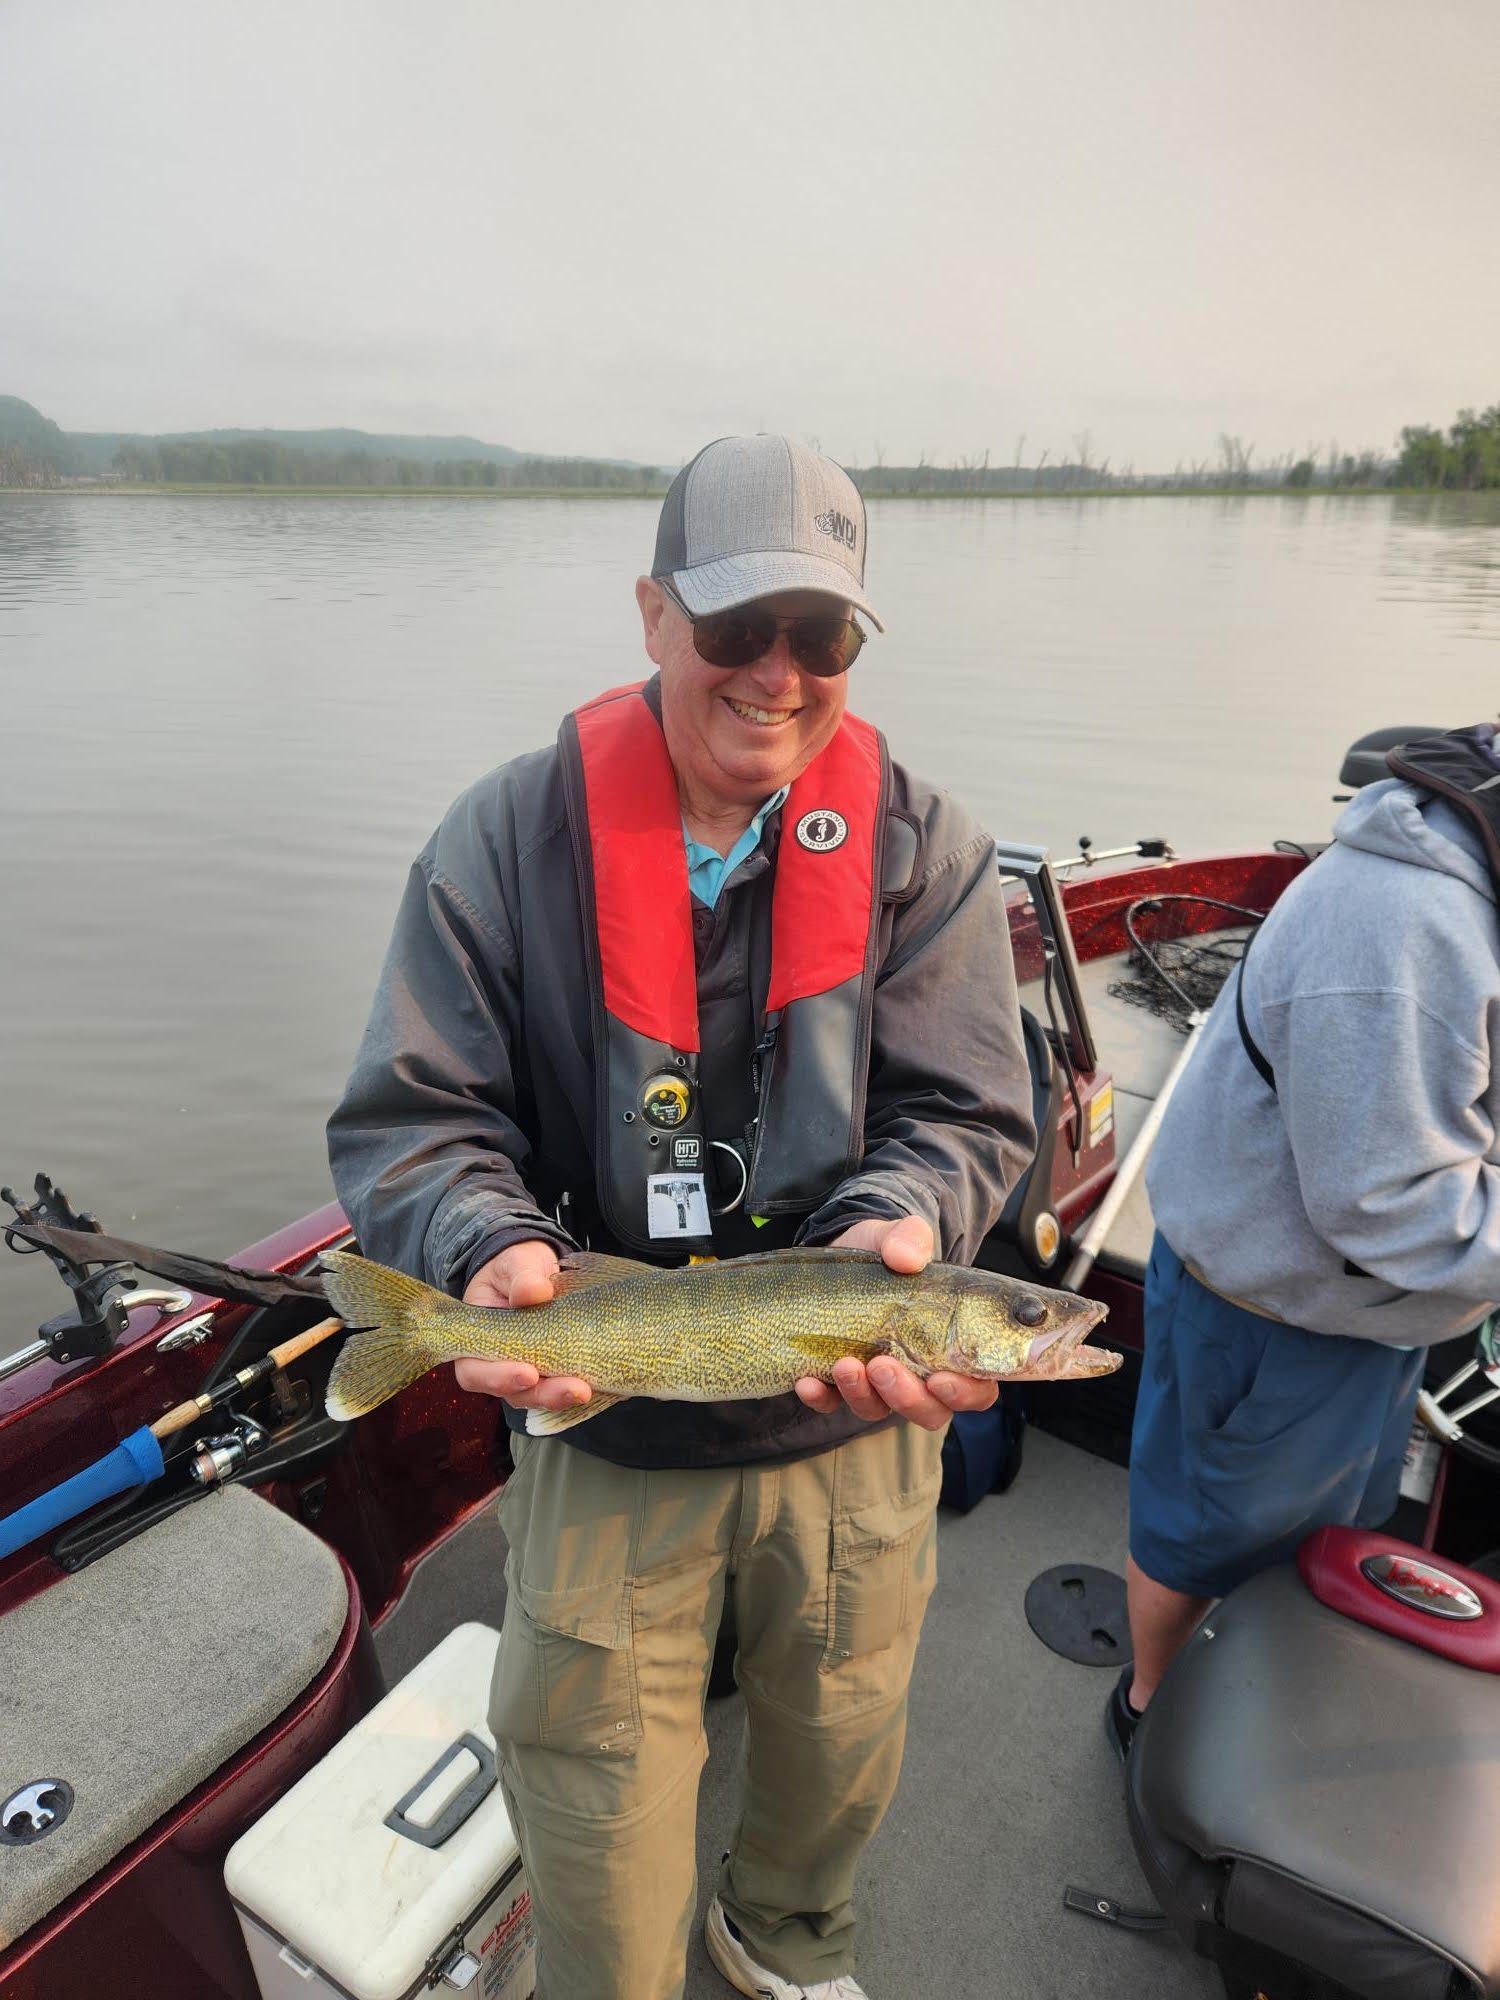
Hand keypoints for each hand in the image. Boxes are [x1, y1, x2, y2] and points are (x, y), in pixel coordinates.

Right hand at [455, 1240, 593, 1413]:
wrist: (539, 1270)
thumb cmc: (517, 1267)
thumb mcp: (515, 1263)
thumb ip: (520, 1276)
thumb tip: (533, 1289)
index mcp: (476, 1341)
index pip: (474, 1372)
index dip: (498, 1378)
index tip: (528, 1372)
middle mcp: (498, 1364)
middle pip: (513, 1393)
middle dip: (543, 1394)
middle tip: (574, 1389)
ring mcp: (527, 1371)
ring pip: (540, 1396)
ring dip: (564, 1397)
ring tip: (587, 1390)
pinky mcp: (554, 1371)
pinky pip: (563, 1389)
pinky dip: (580, 1389)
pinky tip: (602, 1384)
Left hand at [794, 1215, 999, 1430]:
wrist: (844, 1248)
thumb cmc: (889, 1251)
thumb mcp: (901, 1236)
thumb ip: (912, 1239)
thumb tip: (906, 1257)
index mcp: (953, 1348)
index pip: (976, 1389)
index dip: (964, 1393)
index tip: (940, 1379)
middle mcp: (920, 1373)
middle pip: (929, 1411)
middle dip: (908, 1398)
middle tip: (884, 1365)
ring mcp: (879, 1382)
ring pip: (880, 1411)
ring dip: (863, 1395)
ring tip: (845, 1364)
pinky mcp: (839, 1381)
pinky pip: (831, 1404)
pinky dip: (821, 1398)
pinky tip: (807, 1381)